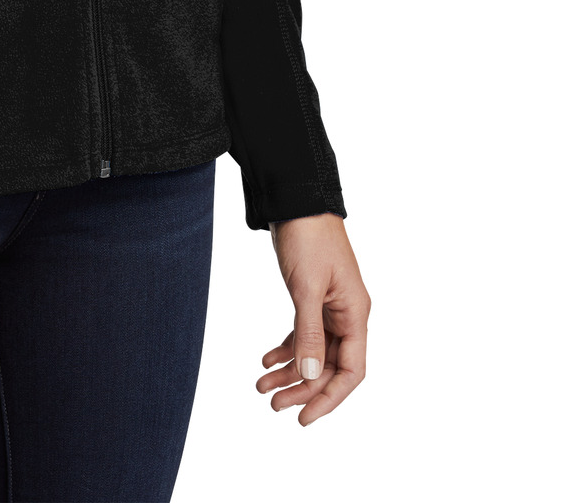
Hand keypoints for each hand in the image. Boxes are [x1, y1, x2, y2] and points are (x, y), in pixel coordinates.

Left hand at [257, 213, 369, 425]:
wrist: (297, 199)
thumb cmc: (308, 237)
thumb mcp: (306, 288)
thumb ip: (309, 332)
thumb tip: (308, 374)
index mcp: (355, 314)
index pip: (351, 371)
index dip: (330, 398)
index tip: (305, 417)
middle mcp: (347, 314)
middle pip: (329, 366)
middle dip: (302, 387)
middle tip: (272, 404)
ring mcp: (330, 306)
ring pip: (314, 351)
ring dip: (290, 371)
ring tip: (261, 386)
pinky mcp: (313, 297)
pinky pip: (304, 333)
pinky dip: (286, 347)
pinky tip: (266, 359)